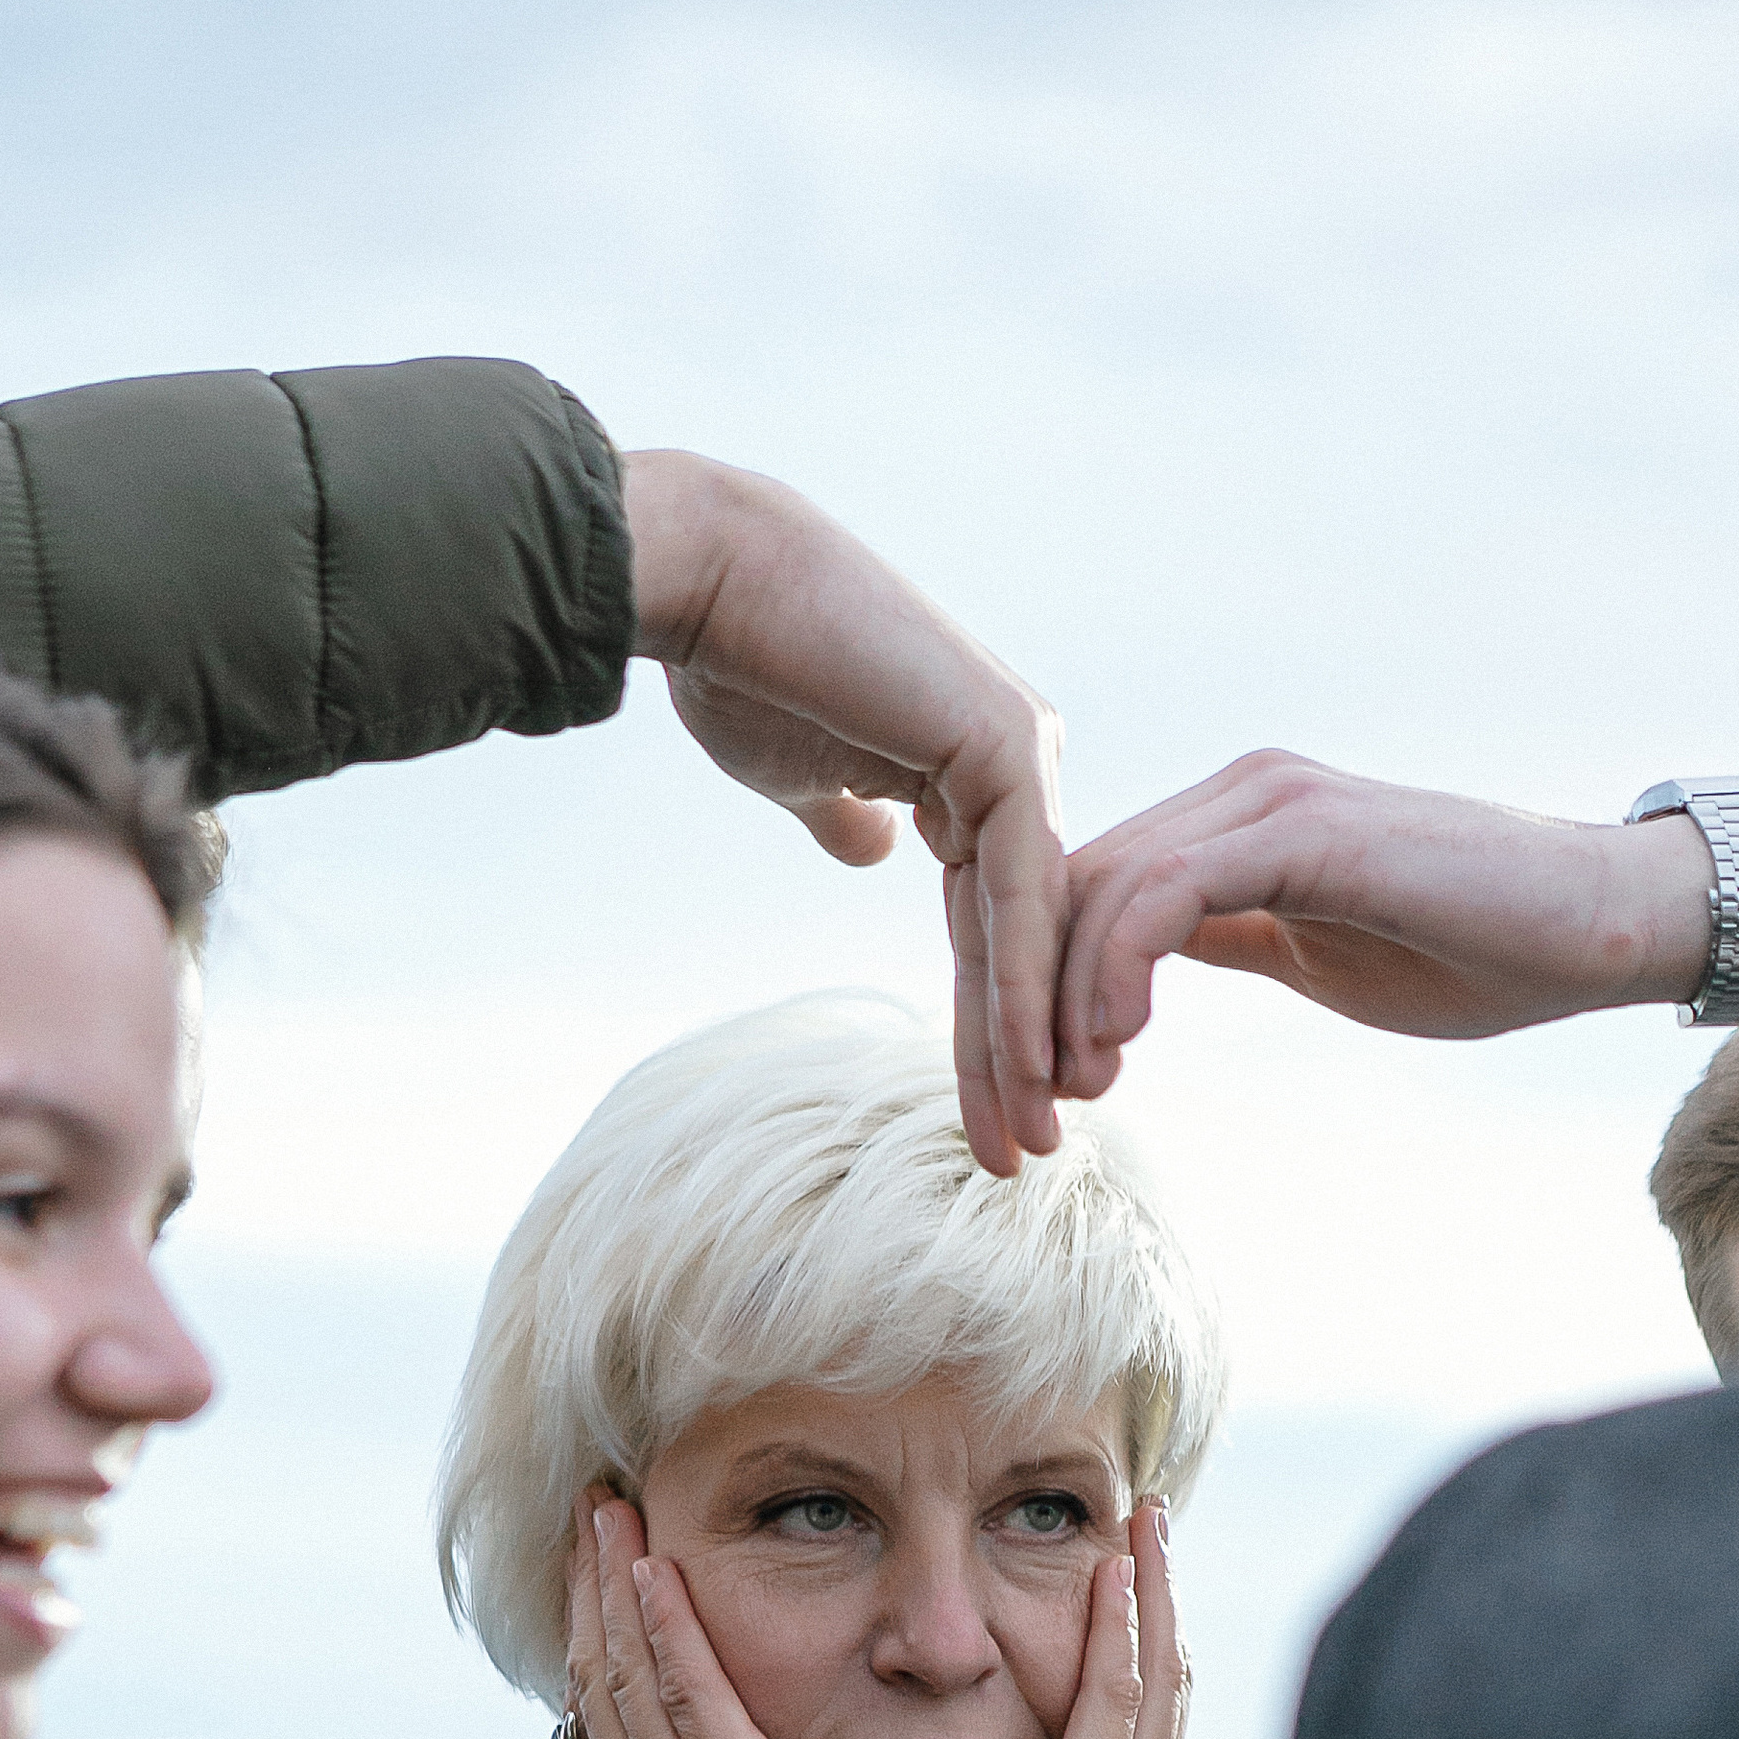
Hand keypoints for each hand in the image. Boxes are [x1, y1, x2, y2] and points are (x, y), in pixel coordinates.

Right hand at [566, 1492, 917, 1738]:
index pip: (603, 1715)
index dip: (594, 1636)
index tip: (596, 1575)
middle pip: (596, 1675)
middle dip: (587, 1586)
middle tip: (588, 1511)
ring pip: (624, 1665)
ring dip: (611, 1577)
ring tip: (607, 1507)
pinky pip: (680, 1683)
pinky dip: (660, 1619)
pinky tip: (652, 1562)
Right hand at [621, 451, 1067, 1175]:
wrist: (706, 581)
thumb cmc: (739, 666)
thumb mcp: (805, 771)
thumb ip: (851, 813)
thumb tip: (873, 851)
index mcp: (976, 769)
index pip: (988, 922)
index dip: (984, 1023)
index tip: (982, 1114)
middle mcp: (1016, 759)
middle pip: (1022, 937)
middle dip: (1020, 1055)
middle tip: (1022, 1157)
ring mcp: (1021, 748)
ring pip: (1032, 928)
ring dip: (1029, 1043)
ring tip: (1028, 1141)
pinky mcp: (1005, 743)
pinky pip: (1018, 891)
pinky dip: (1020, 984)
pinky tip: (1025, 1066)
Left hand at [912, 1502, 1184, 1738]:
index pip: (1149, 1704)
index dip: (1150, 1629)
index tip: (1132, 1564)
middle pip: (1174, 1673)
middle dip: (1166, 1591)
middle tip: (1152, 1519)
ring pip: (1162, 1669)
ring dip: (1154, 1587)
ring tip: (1144, 1520)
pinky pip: (1123, 1693)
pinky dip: (1126, 1627)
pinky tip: (1114, 1572)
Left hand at [1055, 752, 1703, 1093]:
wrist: (1599, 927)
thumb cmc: (1474, 949)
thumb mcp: (1314, 953)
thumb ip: (1227, 939)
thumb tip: (1139, 973)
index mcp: (1232, 821)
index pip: (1086, 891)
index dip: (1034, 991)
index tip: (1030, 1094)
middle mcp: (1237, 792)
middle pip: (1069, 885)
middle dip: (1021, 1007)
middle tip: (1018, 1114)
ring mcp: (1267, 800)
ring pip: (1099, 888)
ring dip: (1057, 1003)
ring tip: (1064, 1095)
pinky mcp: (1302, 828)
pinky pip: (1163, 891)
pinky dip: (1117, 969)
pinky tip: (1115, 1044)